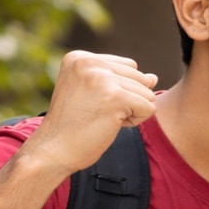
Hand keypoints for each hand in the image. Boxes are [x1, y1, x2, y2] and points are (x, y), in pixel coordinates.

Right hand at [21, 50, 157, 174]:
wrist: (54, 150)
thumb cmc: (74, 125)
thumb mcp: (95, 94)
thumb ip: (124, 81)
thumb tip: (154, 78)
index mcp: (80, 58)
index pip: (128, 67)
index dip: (119, 90)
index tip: (91, 103)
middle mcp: (89, 63)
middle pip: (140, 79)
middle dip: (127, 101)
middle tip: (96, 112)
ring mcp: (102, 79)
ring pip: (147, 94)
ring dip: (131, 112)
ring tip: (101, 118)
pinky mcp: (116, 97)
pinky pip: (149, 108)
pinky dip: (136, 121)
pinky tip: (111, 125)